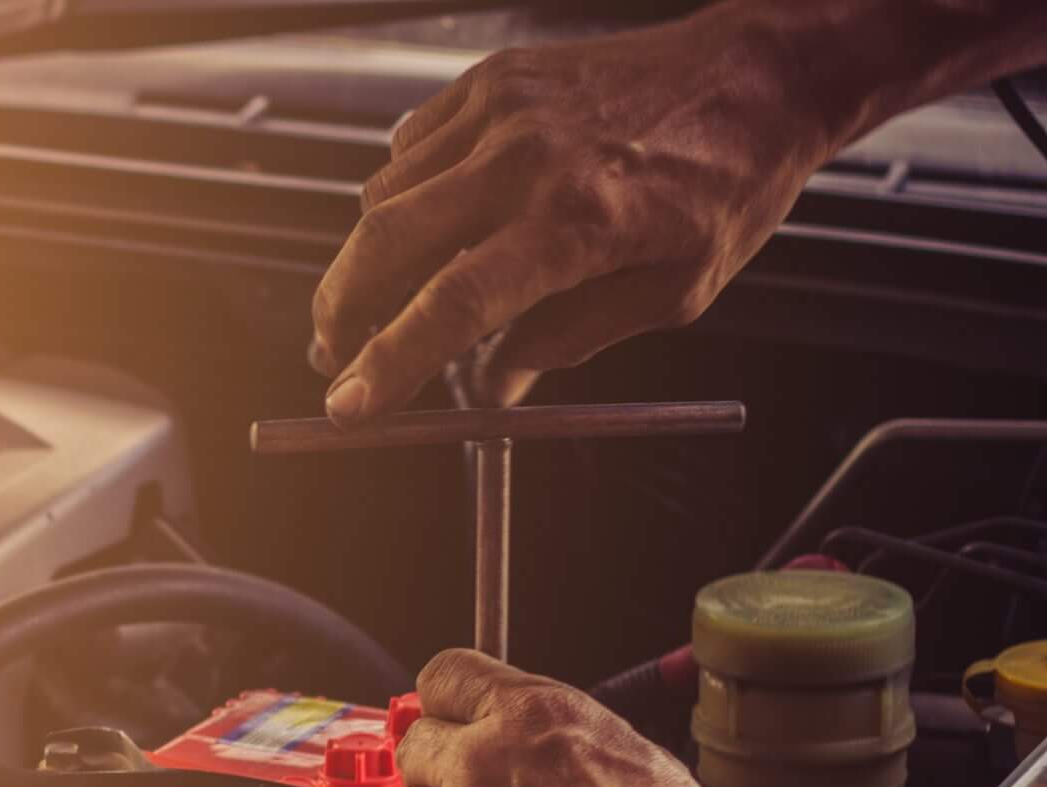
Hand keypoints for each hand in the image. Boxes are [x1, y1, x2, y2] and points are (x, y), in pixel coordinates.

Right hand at [310, 5, 839, 421]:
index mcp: (576, 221)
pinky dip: (401, 195)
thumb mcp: (670, 292)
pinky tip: (431, 222)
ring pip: (383, 197)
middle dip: (339, 313)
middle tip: (336, 354)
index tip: (350, 404)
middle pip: (384, 244)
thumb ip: (570, 341)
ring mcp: (501, 111)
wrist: (758, 75)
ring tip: (388, 293)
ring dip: (368, 259)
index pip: (450, 305)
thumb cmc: (728, 180)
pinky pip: (409, 147)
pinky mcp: (492, 82)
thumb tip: (495, 384)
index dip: (388, 363)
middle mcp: (527, 159)